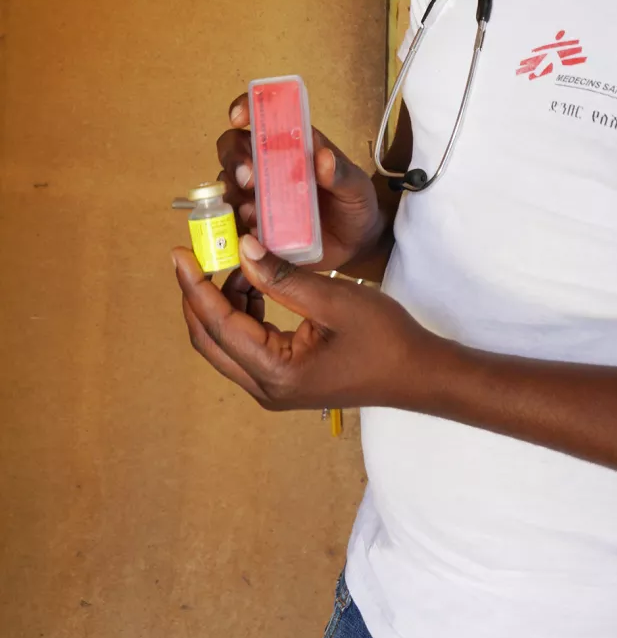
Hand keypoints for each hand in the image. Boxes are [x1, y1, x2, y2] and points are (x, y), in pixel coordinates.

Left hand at [173, 234, 440, 411]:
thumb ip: (284, 277)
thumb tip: (242, 249)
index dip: (194, 286)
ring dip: (224, 301)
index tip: (178, 252)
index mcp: (276, 373)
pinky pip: (247, 344)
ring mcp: (273, 387)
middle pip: (210, 340)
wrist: (417, 373)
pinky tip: (258, 283)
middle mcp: (266, 388)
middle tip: (195, 254)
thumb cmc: (385, 338)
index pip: (219, 325)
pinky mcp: (284, 379)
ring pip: (226, 342)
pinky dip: (243, 311)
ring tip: (240, 261)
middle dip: (198, 296)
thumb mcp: (334, 300)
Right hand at [216, 94, 382, 271]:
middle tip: (248, 178)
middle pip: (234, 147)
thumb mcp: (357, 187)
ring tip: (254, 210)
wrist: (357, 244)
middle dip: (234, 158)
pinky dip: (237, 222)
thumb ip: (342, 174)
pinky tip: (254, 230)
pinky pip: (234, 220)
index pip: (262, 117)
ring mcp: (259, 194)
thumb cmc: (355, 204)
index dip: (246, 109)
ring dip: (234, 193)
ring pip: (228, 183)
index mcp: (294, 143)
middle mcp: (270, 164)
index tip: (239, 118)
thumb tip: (324, 158)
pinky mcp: (256, 224)